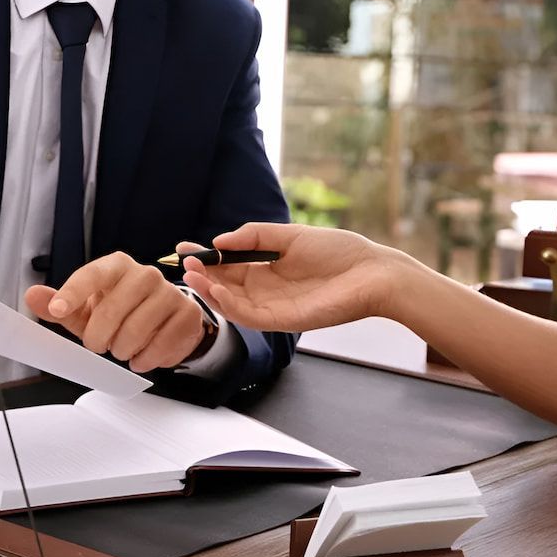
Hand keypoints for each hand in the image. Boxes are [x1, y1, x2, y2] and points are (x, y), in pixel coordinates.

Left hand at [25, 251, 205, 372]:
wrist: (164, 319)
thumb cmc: (119, 312)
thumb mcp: (86, 310)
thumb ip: (59, 305)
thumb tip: (32, 296)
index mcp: (116, 266)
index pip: (92, 274)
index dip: (73, 293)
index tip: (58, 310)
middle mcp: (145, 274)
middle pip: (112, 310)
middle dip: (99, 338)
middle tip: (99, 345)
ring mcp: (170, 292)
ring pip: (136, 332)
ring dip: (123, 350)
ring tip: (122, 349)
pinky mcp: (187, 314)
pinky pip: (161, 346)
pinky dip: (146, 359)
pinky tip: (142, 356)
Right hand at [180, 223, 400, 331]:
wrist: (373, 273)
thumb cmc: (339, 252)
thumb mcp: (290, 236)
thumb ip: (255, 235)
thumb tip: (220, 240)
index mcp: (266, 270)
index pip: (227, 266)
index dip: (205, 258)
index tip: (184, 247)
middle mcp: (265, 291)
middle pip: (224, 286)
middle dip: (202, 275)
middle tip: (185, 262)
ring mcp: (273, 308)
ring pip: (231, 304)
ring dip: (209, 291)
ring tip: (193, 275)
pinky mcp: (283, 321)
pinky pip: (248, 316)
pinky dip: (229, 305)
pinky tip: (217, 289)